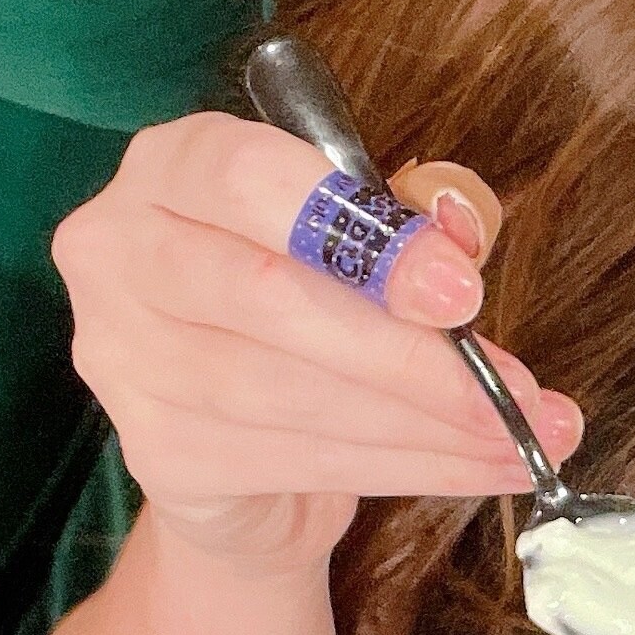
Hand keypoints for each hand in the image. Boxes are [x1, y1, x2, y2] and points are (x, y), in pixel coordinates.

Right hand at [51, 112, 581, 569]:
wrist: (241, 446)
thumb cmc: (304, 312)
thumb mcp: (364, 241)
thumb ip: (409, 220)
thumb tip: (458, 234)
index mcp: (170, 166)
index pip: (245, 179)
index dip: (359, 233)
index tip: (461, 289)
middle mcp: (118, 250)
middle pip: (268, 297)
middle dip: (407, 352)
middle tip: (510, 391)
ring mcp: (122, 357)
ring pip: (286, 394)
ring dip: (422, 425)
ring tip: (517, 437)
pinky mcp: (153, 451)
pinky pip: (295, 460)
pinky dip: (404, 469)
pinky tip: (478, 469)